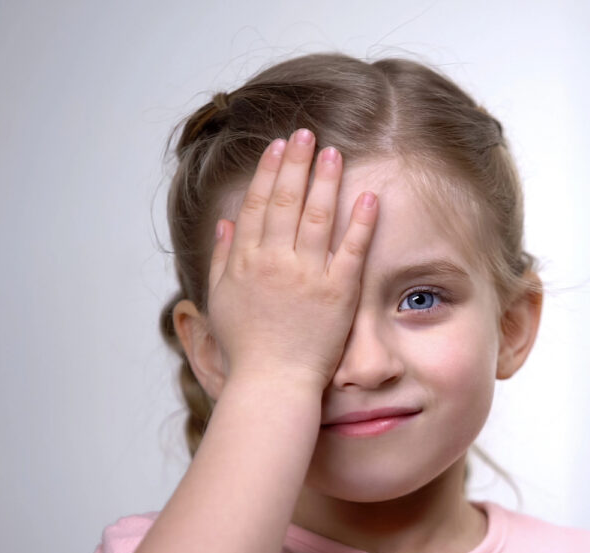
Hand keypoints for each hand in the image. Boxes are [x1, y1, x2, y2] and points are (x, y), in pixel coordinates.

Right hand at [205, 130, 377, 390]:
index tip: (278, 146)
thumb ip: (221, 259)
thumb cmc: (246, 348)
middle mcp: (275, 262)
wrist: (271, 383)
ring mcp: (308, 275)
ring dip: (325, 180)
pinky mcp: (338, 293)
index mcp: (245, 261)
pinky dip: (360, 221)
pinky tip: (368, 196)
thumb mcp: (221, 300)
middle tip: (306, 132)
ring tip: (333, 152)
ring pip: (317, 216)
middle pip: (286, 200)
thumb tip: (225, 222)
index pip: (258, 204)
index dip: (268, 172)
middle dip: (296, 163)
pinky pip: (351, 249)